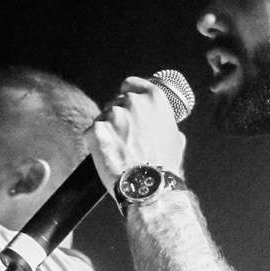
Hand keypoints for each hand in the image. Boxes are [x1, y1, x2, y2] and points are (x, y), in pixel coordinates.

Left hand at [88, 77, 187, 197]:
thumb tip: (162, 126)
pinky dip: (97, 142)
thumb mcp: (176, 139)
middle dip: (120, 116)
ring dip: (108, 129)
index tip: (127, 102)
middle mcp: (132, 102)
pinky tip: (109, 155)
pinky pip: (93, 132)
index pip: (131, 83)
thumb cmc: (164, 166)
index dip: (128, 92)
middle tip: (126, 136)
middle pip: (116, 101)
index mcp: (154, 99)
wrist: (148, 187)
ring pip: (104, 117)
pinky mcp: (94, 130)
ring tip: (119, 149)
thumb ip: (165, 124)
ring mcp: (111, 115)